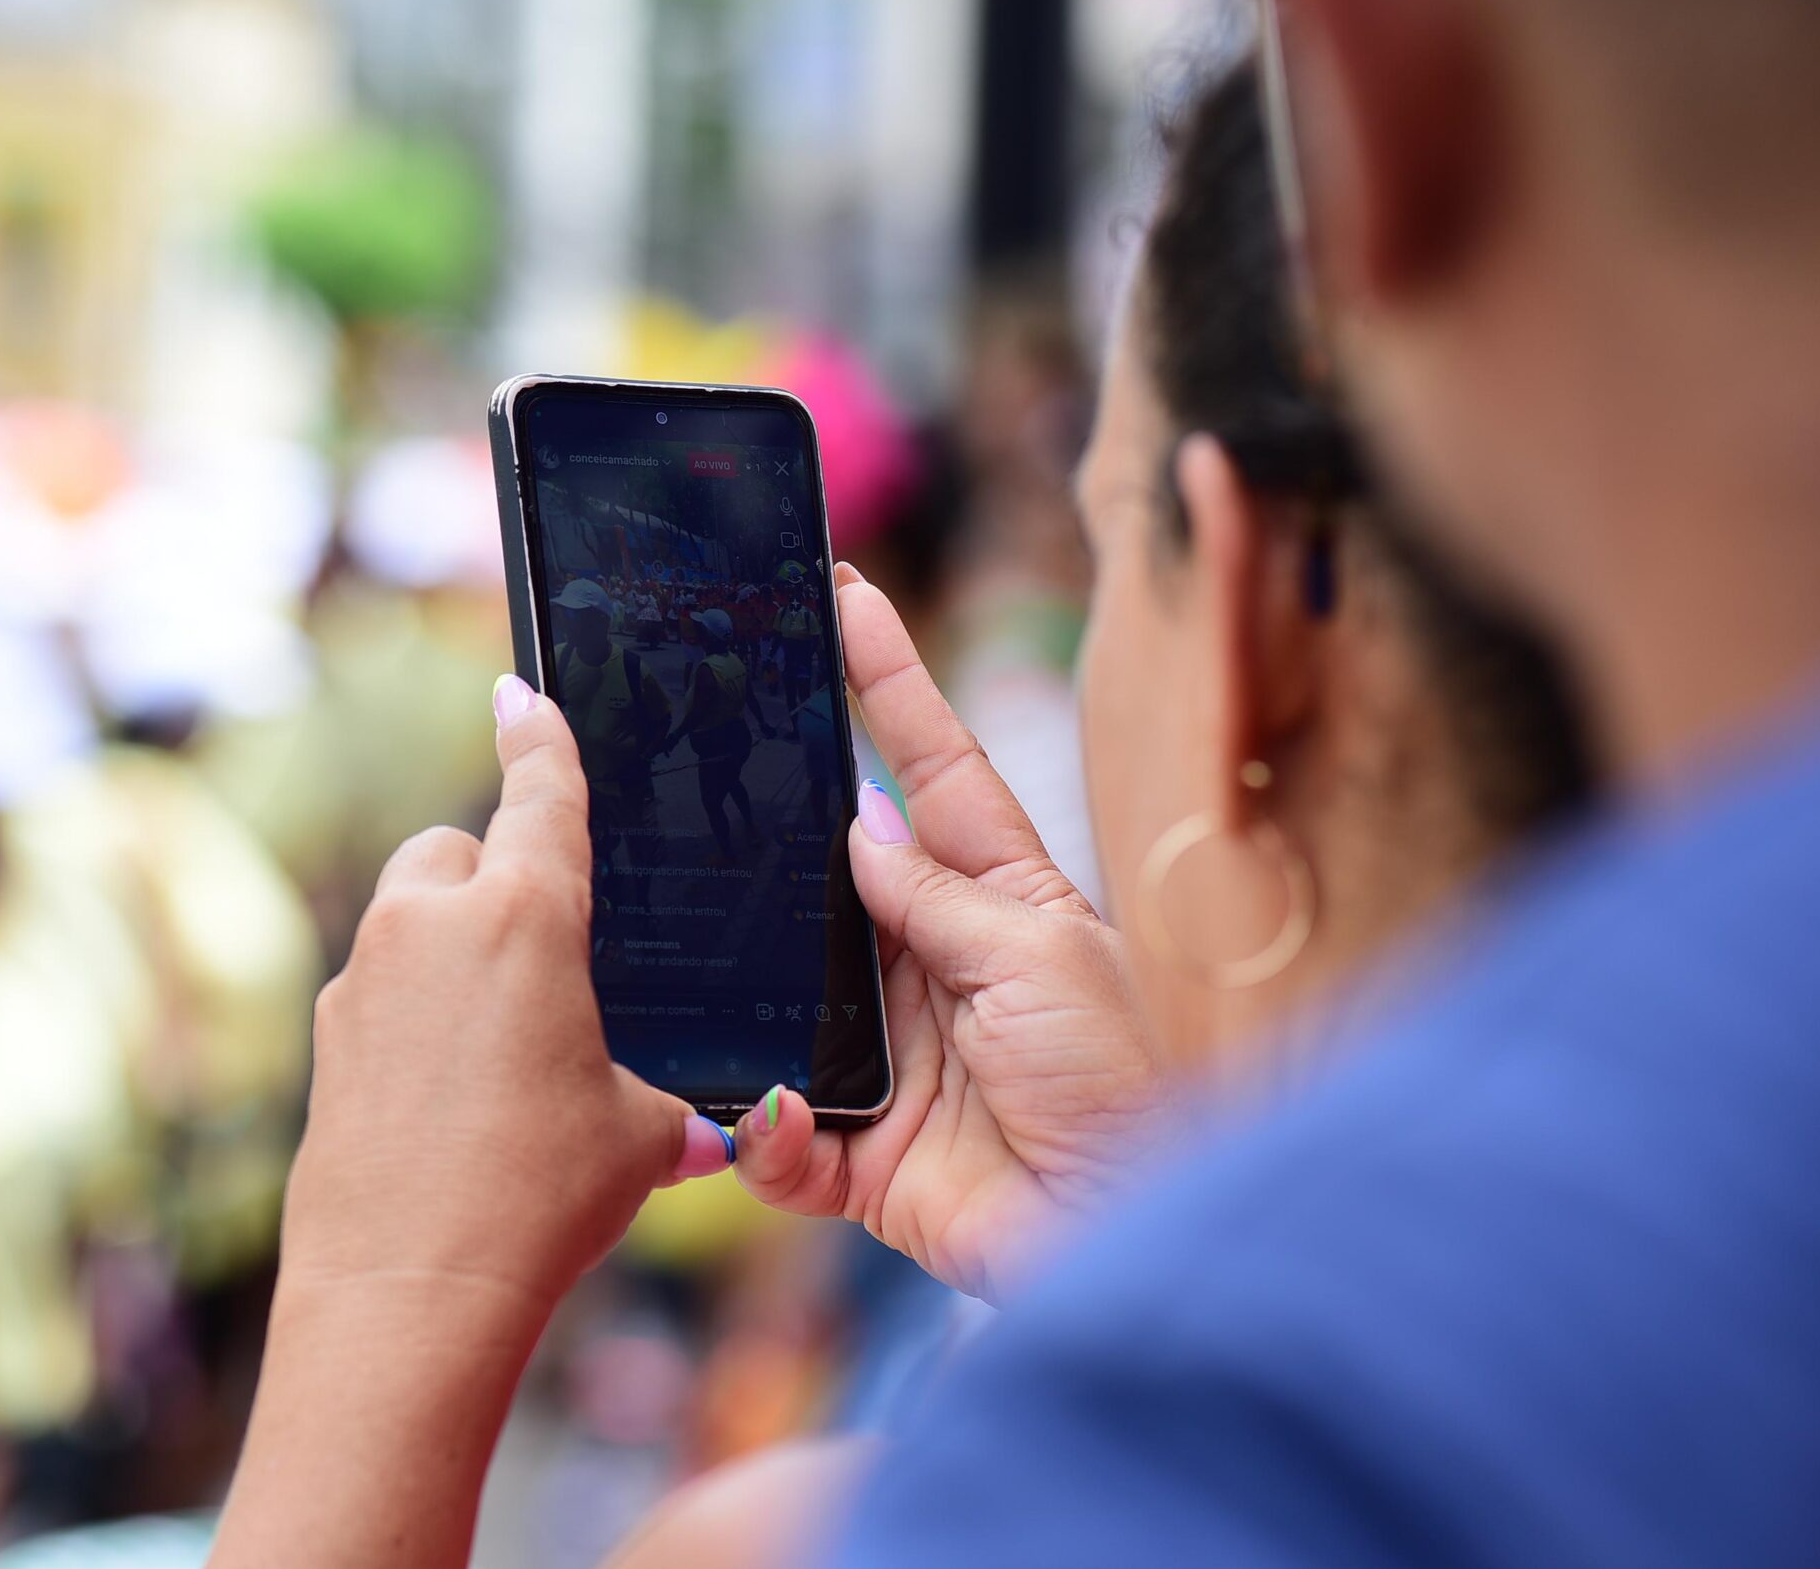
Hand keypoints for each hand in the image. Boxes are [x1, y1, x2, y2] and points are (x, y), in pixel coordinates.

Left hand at [281, 676, 735, 1314]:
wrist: (406, 1291)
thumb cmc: (540, 1198)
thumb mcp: (639, 1140)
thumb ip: (668, 1106)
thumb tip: (707, 1132)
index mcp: (525, 915)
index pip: (537, 790)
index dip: (538, 735)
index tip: (520, 692)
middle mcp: (430, 923)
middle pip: (455, 848)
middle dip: (491, 876)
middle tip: (543, 956)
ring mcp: (362, 978)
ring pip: (408, 919)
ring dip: (448, 950)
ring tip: (502, 1049)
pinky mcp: (323, 1040)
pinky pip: (378, 995)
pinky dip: (412, 1018)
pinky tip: (449, 1098)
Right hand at [733, 570, 1167, 1301]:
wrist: (1121, 1227)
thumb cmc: (1117, 1080)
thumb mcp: (1038, 956)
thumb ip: (939, 894)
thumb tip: (857, 825)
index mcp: (994, 896)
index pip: (930, 767)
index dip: (888, 680)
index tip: (846, 592)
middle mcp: (926, 961)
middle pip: (826, 872)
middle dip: (766, 825)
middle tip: (698, 752)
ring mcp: (883, 1049)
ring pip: (776, 992)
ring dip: (740, 987)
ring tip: (701, 957)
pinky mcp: (853, 1145)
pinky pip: (775, 1130)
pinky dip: (765, 1130)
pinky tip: (772, 1117)